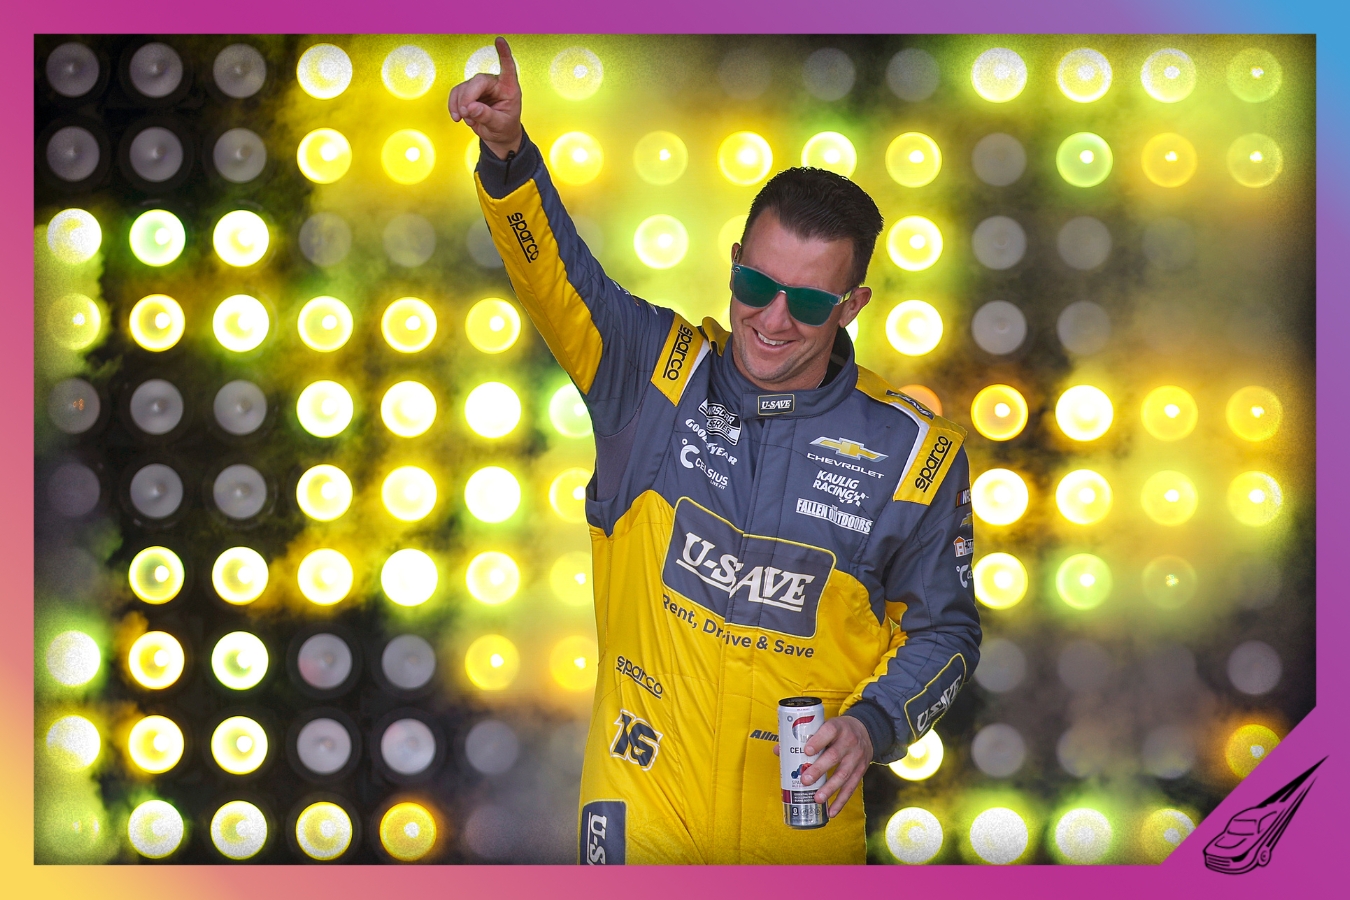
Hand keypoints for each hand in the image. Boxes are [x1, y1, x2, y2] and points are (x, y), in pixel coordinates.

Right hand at [448, 36, 522, 159]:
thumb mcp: (500, 125)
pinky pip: (456, 93)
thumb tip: (471, 107)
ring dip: (461, 106)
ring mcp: (480, 87)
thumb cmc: (505, 128)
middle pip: (477, 81)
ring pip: (464, 88)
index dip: (504, 54)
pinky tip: (457, 117)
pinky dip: (453, 106)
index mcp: (509, 88)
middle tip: (466, 114)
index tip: (500, 40)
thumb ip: (487, 116)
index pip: (508, 67)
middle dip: (468, 98)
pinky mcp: (468, 92)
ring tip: (468, 120)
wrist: (498, 136)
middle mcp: (494, 83)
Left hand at [772, 716, 872, 817]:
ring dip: (830, 788)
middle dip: (819, 769)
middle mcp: (849, 741)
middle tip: (805, 780)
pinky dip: (841, 801)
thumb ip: (804, 738)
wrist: (865, 731)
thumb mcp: (824, 726)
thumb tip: (778, 751)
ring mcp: (856, 757)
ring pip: (843, 774)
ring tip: (817, 798)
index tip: (806, 751)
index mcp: (837, 727)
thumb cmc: (837, 730)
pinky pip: (851, 787)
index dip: (818, 741)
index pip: (828, 731)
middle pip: (834, 756)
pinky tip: (832, 811)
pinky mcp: (860, 770)